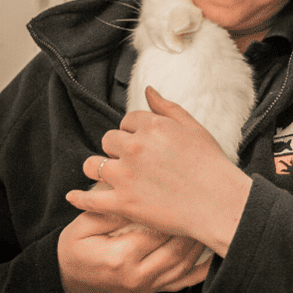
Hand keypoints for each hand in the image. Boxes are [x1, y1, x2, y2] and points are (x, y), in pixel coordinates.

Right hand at [57, 210, 208, 292]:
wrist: (68, 284)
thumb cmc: (74, 251)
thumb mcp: (81, 228)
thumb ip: (107, 213)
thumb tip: (132, 197)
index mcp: (120, 257)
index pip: (156, 232)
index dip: (172, 212)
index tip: (185, 193)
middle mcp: (138, 276)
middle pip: (176, 249)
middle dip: (193, 226)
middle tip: (207, 202)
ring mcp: (147, 286)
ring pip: (184, 265)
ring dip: (201, 243)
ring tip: (212, 219)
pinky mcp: (153, 291)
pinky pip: (183, 283)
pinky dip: (202, 270)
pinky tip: (216, 254)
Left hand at [66, 86, 251, 256]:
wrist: (219, 203)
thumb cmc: (211, 165)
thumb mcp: (194, 128)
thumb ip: (167, 108)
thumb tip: (148, 90)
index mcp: (152, 127)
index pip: (127, 121)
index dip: (133, 131)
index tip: (142, 143)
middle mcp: (135, 147)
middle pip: (108, 140)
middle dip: (116, 148)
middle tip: (131, 161)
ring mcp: (126, 176)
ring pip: (93, 165)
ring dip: (98, 168)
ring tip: (109, 175)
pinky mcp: (123, 203)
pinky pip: (89, 199)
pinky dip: (79, 198)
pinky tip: (73, 197)